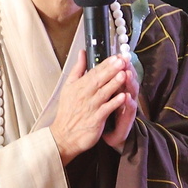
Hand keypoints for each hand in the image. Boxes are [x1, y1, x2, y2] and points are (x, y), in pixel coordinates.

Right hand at [49, 50, 133, 164]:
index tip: (116, 56)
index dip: (106, 64)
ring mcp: (90, 107)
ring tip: (124, 74)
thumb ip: (78, 69)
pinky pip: (106, 109)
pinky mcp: (95, 120)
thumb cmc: (67, 111)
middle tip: (122, 60)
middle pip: (99, 80)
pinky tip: (124, 97)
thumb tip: (82, 52)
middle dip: (111, 70)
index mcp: (79, 86)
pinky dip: (114, 103)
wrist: (63, 136)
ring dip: (114, 84)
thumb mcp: (68, 87)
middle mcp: (85, 95)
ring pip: (104, 93)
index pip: (94, 72)